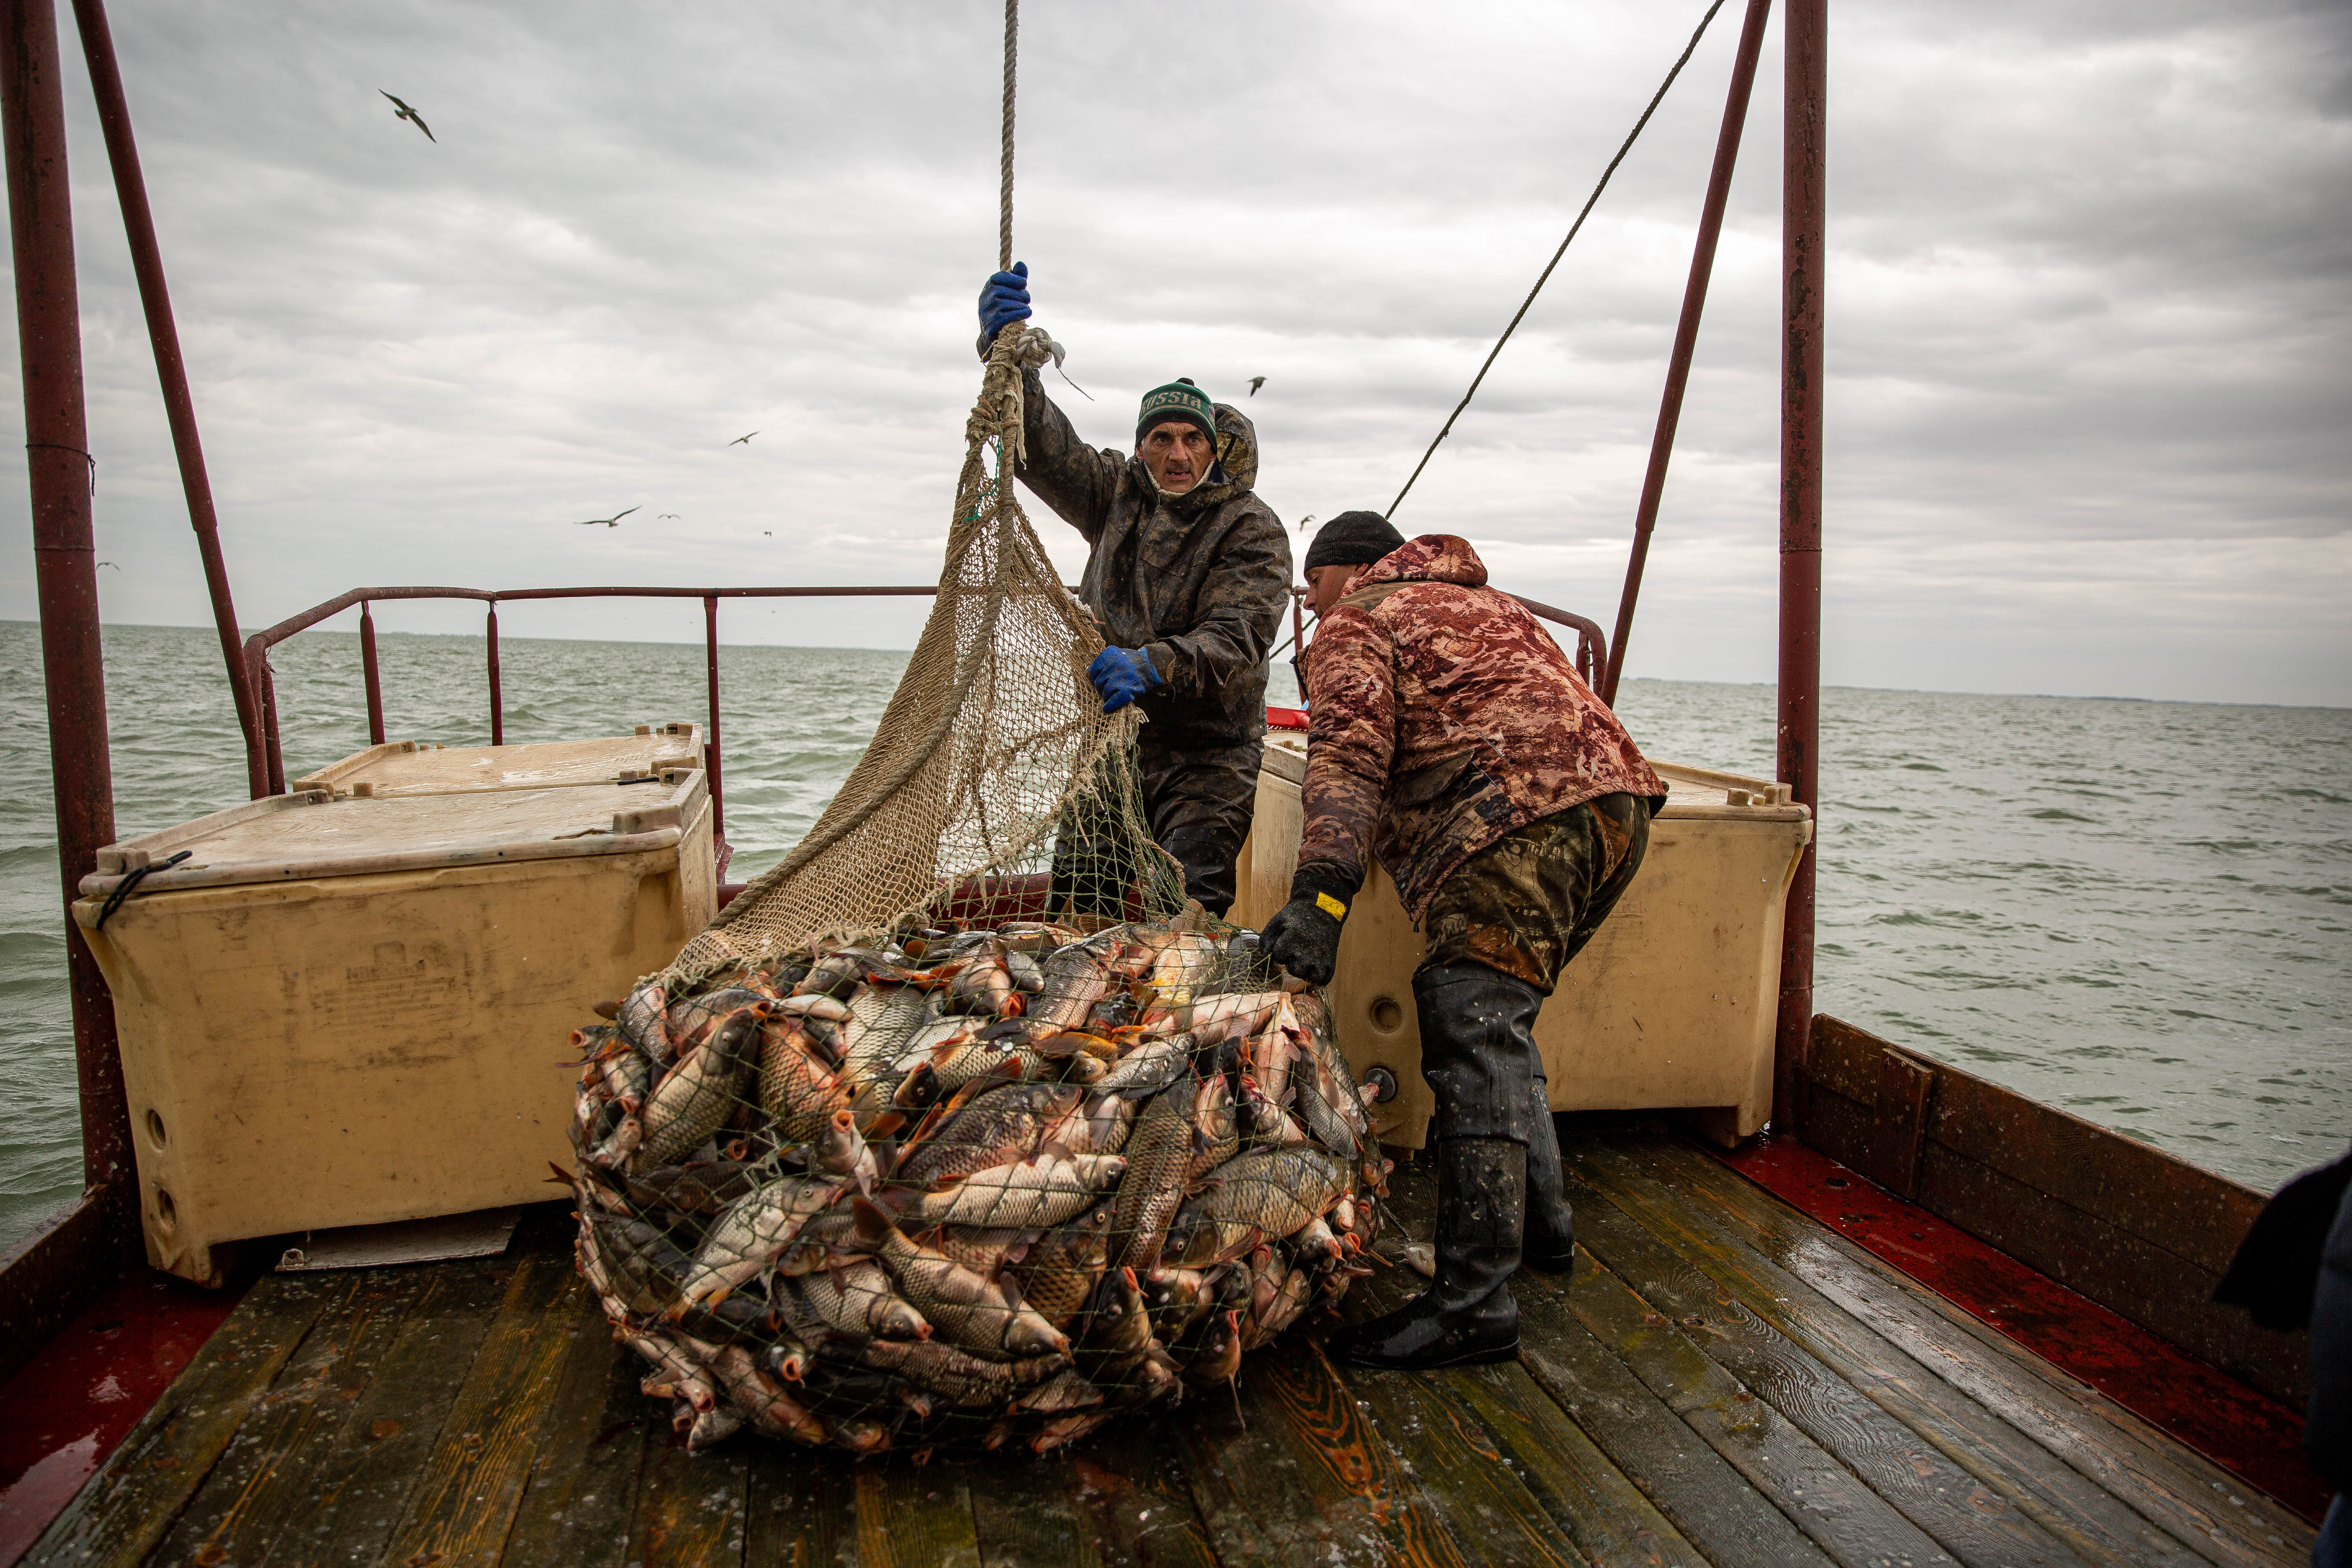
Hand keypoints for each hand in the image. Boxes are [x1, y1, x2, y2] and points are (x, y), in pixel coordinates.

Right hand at [979, 262, 1030, 342]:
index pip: (997, 278)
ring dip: (1021, 305)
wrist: (996, 336)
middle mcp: (984, 299)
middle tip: (1027, 299)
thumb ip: (1016, 278)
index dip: (1013, 278)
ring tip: (1026, 308)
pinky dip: (1020, 313)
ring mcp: (986, 312)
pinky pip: (1008, 316)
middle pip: (1002, 290)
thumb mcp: (1010, 293)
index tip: (1024, 283)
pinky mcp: (991, 325)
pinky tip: (1027, 313)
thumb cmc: (1006, 310)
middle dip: (1020, 294)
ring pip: (1006, 303)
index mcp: (988, 288)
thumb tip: (1021, 264)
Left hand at [1087, 646, 1157, 712]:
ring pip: (1105, 692)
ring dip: (1106, 697)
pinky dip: (1110, 705)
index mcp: (1109, 654)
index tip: (1098, 682)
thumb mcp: (1119, 655)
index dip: (1095, 678)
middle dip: (1101, 689)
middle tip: (1107, 691)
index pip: (1094, 670)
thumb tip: (1092, 676)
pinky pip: (1114, 700)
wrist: (1153, 665)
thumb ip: (1106, 663)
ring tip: (1111, 697)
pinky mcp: (1128, 689)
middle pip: (1099, 682)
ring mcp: (1120, 677)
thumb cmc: (1134, 662)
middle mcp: (1114, 664)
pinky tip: (1107, 708)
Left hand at [1260, 861, 1360, 987]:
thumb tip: (1263, 959)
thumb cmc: (1297, 915)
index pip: (1278, 957)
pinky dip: (1318, 976)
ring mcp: (1320, 958)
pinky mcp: (1331, 961)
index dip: (1280, 950)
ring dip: (1304, 970)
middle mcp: (1307, 953)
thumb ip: (1266, 940)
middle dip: (1292, 962)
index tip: (1287, 940)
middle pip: (1293, 970)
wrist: (1323, 906)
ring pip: (1308, 977)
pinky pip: (1323, 980)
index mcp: (1292, 942)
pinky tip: (1314, 966)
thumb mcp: (1277, 922)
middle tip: (1297, 950)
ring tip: (1306, 959)